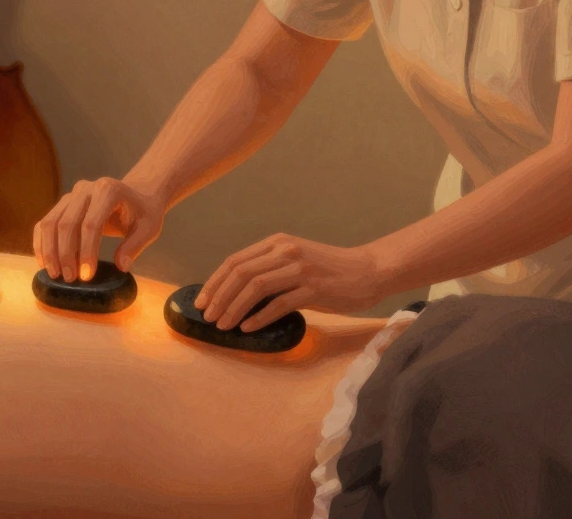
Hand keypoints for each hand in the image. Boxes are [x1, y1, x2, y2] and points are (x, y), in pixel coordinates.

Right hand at [33, 177, 165, 282]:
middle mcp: (85, 189)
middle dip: (66, 254)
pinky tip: (45, 263)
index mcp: (108, 190)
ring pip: (50, 223)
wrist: (136, 195)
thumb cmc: (144, 212)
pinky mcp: (62, 205)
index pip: (91, 224)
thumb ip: (134, 246)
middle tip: (70, 279)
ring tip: (56, 275)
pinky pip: (45, 224)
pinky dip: (41, 243)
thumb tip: (120, 266)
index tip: (86, 276)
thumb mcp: (148, 228)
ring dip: (50, 251)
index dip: (86, 252)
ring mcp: (71, 196)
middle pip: (66, 223)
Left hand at [193, 234, 381, 331]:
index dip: (215, 282)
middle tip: (208, 317)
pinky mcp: (314, 288)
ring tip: (223, 326)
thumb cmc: (329, 271)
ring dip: (234, 308)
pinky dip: (259, 317)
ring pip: (255, 287)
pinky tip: (248, 328)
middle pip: (240, 273)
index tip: (202, 301)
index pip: (235, 261)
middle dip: (219, 297)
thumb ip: (269, 269)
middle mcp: (285, 251)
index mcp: (277, 243)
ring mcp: (300, 269)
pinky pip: (279, 304)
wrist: (369, 271)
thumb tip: (235, 293)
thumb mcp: (295, 261)